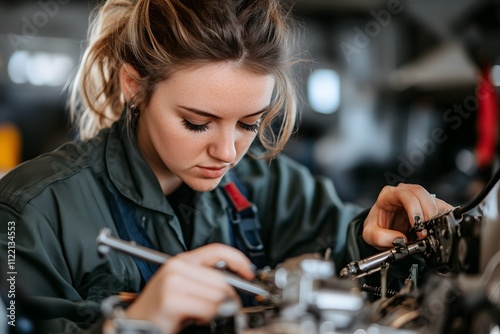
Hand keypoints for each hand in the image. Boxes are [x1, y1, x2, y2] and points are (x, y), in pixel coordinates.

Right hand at [124, 243, 253, 332]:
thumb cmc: (160, 309)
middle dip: (228, 297)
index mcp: (181, 261)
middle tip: (223, 308)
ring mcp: (173, 281)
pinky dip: (207, 317)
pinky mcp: (172, 298)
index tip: (249, 272)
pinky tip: (194, 318)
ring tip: (201, 314)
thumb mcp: (184, 287)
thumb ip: (206, 281)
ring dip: (216, 310)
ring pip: (217, 294)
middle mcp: (177, 267)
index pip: (217, 250)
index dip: (238, 259)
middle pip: (221, 278)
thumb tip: (234, 286)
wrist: (136, 325)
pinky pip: (207, 308)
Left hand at [363, 183, 453, 248]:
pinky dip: (443, 217)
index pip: (405, 194)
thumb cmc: (377, 227)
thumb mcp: (370, 234)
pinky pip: (441, 207)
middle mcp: (404, 193)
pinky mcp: (429, 206)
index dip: (414, 208)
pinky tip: (438, 227)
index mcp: (389, 195)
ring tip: (430, 232)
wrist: (382, 230)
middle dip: (427, 213)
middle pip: (421, 193)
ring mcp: (418, 198)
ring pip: (433, 199)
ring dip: (435, 216)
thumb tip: (399, 239)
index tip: (417, 225)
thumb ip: (380, 237)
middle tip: (425, 231)